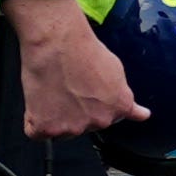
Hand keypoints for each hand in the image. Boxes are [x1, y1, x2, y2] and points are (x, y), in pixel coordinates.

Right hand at [13, 1, 144, 143]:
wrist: (57, 43)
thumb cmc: (83, 49)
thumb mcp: (117, 71)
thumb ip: (124, 97)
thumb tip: (141, 115)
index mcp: (119, 108)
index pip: (107, 119)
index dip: (92, 105)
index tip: (84, 96)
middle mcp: (99, 121)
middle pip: (82, 126)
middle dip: (73, 112)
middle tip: (64, 87)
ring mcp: (73, 127)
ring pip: (60, 131)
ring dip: (53, 116)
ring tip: (50, 90)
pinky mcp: (47, 127)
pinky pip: (36, 133)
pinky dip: (33, 121)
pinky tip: (37, 104)